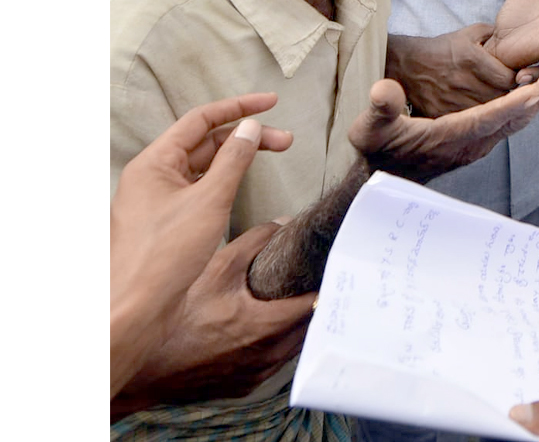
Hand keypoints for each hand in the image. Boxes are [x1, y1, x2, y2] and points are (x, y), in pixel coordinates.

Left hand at [110, 93, 293, 396]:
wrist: (135, 308)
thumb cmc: (164, 256)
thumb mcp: (210, 201)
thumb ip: (233, 160)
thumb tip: (249, 128)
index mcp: (154, 162)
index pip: (200, 120)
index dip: (238, 108)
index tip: (271, 103)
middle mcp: (152, 175)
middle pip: (205, 142)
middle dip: (246, 137)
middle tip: (285, 141)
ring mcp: (157, 198)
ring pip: (203, 166)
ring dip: (237, 159)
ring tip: (273, 157)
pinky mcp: (165, 220)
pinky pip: (197, 189)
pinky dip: (224, 181)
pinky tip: (242, 184)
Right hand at [112, 221, 315, 416]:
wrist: (141, 365)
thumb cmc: (175, 318)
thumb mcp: (216, 267)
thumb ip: (254, 242)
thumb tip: (282, 224)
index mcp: (263, 328)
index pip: (313, 306)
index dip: (323, 285)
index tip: (328, 270)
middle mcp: (263, 357)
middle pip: (307, 329)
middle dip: (313, 306)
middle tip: (314, 282)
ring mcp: (253, 375)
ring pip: (292, 349)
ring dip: (297, 328)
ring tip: (294, 302)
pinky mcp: (241, 385)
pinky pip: (274, 364)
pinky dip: (278, 346)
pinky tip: (269, 329)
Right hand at [350, 59, 538, 181]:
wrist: (381, 175)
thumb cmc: (376, 147)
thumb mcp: (369, 128)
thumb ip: (380, 108)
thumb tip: (383, 89)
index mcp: (447, 138)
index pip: (485, 120)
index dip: (510, 106)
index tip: (535, 91)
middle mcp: (469, 144)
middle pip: (514, 117)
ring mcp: (477, 145)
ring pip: (518, 119)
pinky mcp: (479, 142)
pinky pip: (512, 121)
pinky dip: (530, 103)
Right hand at [386, 24, 515, 117]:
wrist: (405, 66)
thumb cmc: (440, 49)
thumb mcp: (468, 34)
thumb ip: (494, 34)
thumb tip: (517, 40)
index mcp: (472, 60)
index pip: (509, 79)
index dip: (517, 81)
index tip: (517, 79)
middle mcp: (463, 83)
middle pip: (502, 98)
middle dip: (510, 96)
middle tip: (509, 91)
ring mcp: (452, 102)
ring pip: (488, 113)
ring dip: (495, 109)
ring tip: (493, 101)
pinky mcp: (442, 116)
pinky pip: (469, 124)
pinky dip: (477, 121)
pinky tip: (479, 114)